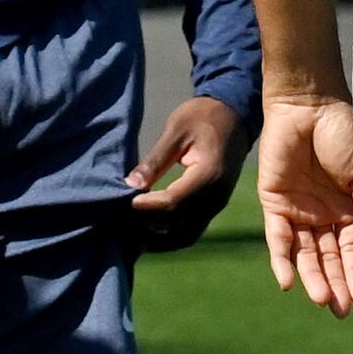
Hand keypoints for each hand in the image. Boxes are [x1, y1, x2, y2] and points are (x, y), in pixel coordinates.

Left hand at [124, 94, 244, 252]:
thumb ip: (155, 160)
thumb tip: (131, 185)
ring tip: (128, 229)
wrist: (235, 116)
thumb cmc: (203, 117)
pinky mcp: (212, 208)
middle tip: (117, 217)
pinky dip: (167, 237)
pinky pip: (190, 232)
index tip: (122, 199)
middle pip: (177, 223)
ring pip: (184, 235)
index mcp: (210, 175)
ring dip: (155, 236)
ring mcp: (217, 205)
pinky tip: (145, 232)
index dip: (145, 206)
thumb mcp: (177, 130)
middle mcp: (217, 197)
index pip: (173, 202)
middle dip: (145, 223)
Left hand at [256, 93, 352, 316]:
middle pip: (331, 257)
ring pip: (306, 253)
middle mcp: (327, 216)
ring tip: (320, 299)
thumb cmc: (345, 134)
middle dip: (335, 283)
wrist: (308, 104)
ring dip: (312, 276)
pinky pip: (277, 238)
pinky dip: (282, 260)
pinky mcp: (275, 203)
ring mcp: (301, 211)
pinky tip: (288, 282)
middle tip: (340, 310)